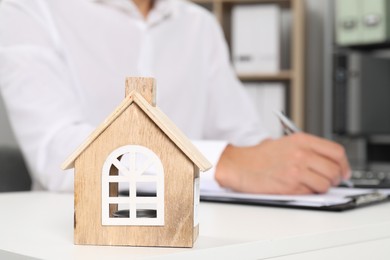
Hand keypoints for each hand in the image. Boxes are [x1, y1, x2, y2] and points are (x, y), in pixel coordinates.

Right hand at [214, 132, 350, 193]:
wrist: (239, 165)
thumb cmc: (258, 156)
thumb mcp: (284, 143)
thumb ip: (306, 149)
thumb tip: (326, 161)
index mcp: (302, 140)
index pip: (336, 151)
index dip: (343, 164)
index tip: (342, 170)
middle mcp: (301, 153)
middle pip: (335, 169)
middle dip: (336, 178)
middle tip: (330, 180)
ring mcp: (296, 170)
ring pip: (326, 183)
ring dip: (323, 187)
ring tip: (313, 185)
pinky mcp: (290, 185)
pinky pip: (312, 193)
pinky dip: (309, 193)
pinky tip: (300, 188)